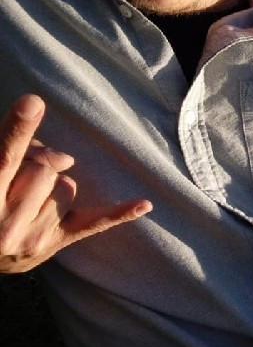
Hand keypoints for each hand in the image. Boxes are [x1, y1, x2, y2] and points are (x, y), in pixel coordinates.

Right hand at [0, 94, 152, 272]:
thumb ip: (14, 151)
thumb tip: (63, 155)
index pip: (5, 158)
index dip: (19, 129)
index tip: (33, 102)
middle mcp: (5, 224)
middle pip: (44, 169)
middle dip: (37, 165)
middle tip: (18, 179)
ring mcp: (33, 237)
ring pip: (67, 185)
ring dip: (53, 186)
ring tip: (28, 200)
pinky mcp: (56, 243)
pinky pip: (94, 222)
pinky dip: (119, 213)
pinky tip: (144, 204)